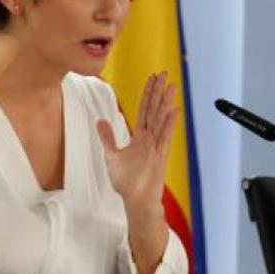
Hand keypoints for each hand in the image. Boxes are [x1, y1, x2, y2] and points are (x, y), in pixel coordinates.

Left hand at [96, 72, 177, 216]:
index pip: (144, 110)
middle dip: (159, 91)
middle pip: (155, 109)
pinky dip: (168, 124)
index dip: (148, 94)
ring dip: (165, 102)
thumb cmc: (127, 181)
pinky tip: (174, 110)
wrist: (137, 200)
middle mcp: (150, 139)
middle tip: (164, 73)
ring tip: (171, 86)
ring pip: (161, 119)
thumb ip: (108, 137)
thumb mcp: (112, 155)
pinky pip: (165, 137)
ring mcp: (156, 146)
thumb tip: (100, 121)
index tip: (153, 79)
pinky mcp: (160, 156)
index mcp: (140, 137)